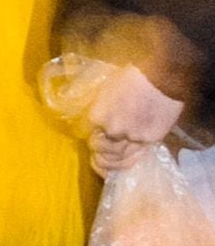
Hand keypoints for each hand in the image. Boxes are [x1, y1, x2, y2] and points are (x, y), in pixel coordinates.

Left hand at [49, 54, 185, 166]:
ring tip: (106, 163)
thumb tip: (95, 120)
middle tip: (99, 151)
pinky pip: (134, 158)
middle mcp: (111, 129)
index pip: (85, 132)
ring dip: (110, 161)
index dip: (89, 135)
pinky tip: (120, 165)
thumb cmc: (132, 79)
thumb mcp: (106, 91)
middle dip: (98, 148)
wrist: (161, 80)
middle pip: (98, 147)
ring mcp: (131, 138)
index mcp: (96, 115)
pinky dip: (125, 163)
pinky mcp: (148, 142)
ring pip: (115, 157)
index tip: (93, 135)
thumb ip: (100, 108)